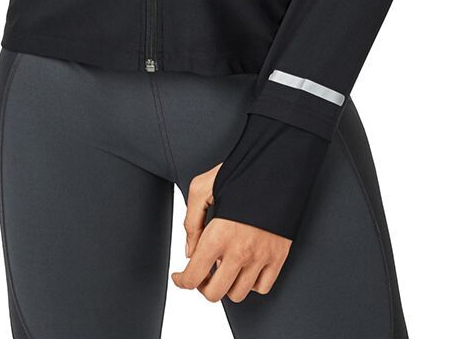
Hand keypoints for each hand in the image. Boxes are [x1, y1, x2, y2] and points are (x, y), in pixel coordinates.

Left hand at [171, 162, 292, 301]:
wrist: (277, 164)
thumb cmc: (240, 171)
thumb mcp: (202, 187)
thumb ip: (191, 221)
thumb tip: (190, 251)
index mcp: (219, 235)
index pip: (194, 277)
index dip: (182, 281)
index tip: (180, 276)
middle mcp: (240, 251)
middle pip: (214, 293)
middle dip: (203, 286)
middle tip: (203, 272)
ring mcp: (261, 257)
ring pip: (238, 294)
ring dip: (226, 285)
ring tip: (224, 267)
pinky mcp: (279, 256)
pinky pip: (262, 287)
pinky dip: (251, 283)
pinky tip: (245, 266)